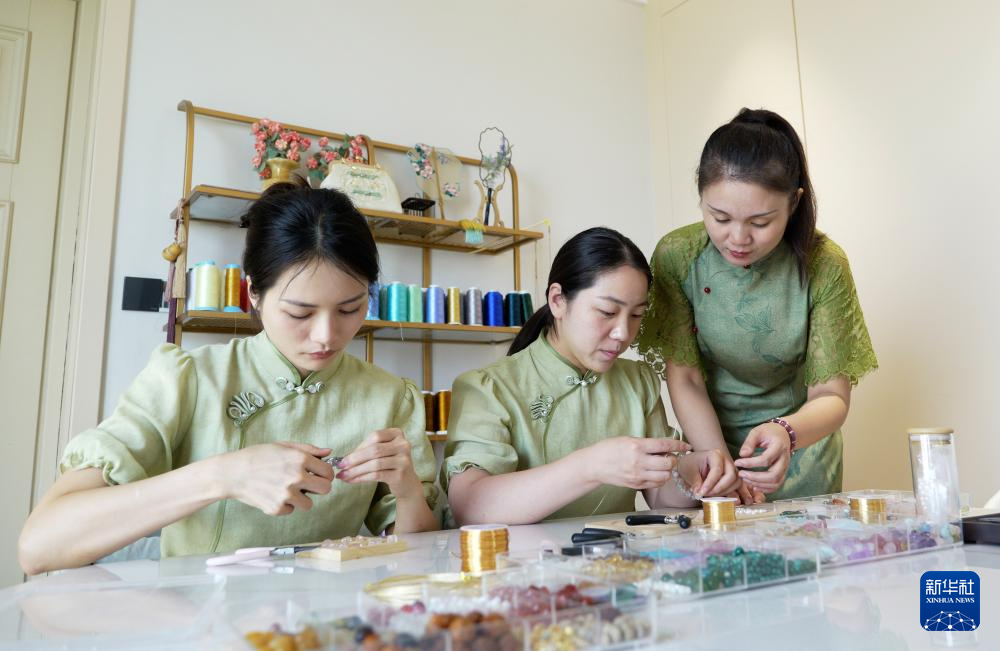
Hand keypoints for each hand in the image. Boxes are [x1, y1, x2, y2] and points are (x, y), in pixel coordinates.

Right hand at [218, 441, 333, 515]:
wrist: (232, 473)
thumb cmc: (257, 456)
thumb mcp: (283, 446)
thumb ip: (309, 449)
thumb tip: (329, 452)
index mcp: (300, 459)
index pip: (328, 472)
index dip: (325, 474)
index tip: (319, 475)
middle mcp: (296, 477)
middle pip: (325, 489)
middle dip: (319, 487)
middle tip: (308, 485)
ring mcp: (287, 494)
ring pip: (309, 504)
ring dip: (301, 499)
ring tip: (287, 490)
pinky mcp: (277, 508)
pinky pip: (291, 510)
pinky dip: (284, 506)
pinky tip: (273, 495)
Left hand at [336, 429, 421, 498]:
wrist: (407, 483)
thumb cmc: (390, 465)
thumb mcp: (382, 452)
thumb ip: (366, 450)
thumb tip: (343, 458)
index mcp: (397, 434)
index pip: (375, 436)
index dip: (358, 447)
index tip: (344, 458)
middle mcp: (403, 445)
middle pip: (374, 450)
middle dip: (354, 459)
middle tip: (340, 467)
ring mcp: (404, 460)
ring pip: (375, 464)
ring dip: (355, 471)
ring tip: (344, 476)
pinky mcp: (400, 475)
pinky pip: (377, 475)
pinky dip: (362, 478)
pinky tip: (353, 480)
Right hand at [584, 437, 691, 489]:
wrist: (594, 465)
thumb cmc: (609, 449)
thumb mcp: (627, 439)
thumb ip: (646, 444)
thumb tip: (664, 447)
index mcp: (636, 446)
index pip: (664, 445)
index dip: (679, 445)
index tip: (686, 446)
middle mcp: (638, 461)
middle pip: (668, 463)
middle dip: (673, 459)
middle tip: (669, 456)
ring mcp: (637, 475)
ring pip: (665, 476)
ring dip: (668, 471)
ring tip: (662, 466)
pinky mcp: (636, 485)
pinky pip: (656, 484)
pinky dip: (660, 479)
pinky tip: (655, 474)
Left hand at [677, 449, 739, 497]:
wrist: (691, 466)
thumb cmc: (690, 466)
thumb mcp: (689, 472)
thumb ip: (696, 483)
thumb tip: (700, 494)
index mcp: (715, 455)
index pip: (717, 470)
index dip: (710, 483)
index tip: (701, 493)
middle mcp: (726, 461)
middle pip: (731, 476)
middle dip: (719, 488)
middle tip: (707, 494)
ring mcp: (731, 469)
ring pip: (736, 482)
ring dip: (725, 492)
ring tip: (710, 495)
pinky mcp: (732, 478)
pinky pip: (739, 486)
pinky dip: (734, 493)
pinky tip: (730, 500)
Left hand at [734, 422, 791, 492]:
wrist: (783, 434)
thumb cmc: (769, 432)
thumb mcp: (757, 432)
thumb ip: (749, 443)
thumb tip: (742, 455)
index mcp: (779, 447)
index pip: (766, 459)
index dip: (750, 463)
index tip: (737, 462)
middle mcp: (785, 459)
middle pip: (773, 475)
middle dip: (755, 477)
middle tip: (741, 474)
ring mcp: (785, 468)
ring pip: (776, 483)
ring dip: (759, 484)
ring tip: (745, 479)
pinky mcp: (783, 473)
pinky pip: (777, 485)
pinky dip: (765, 489)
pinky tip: (754, 486)